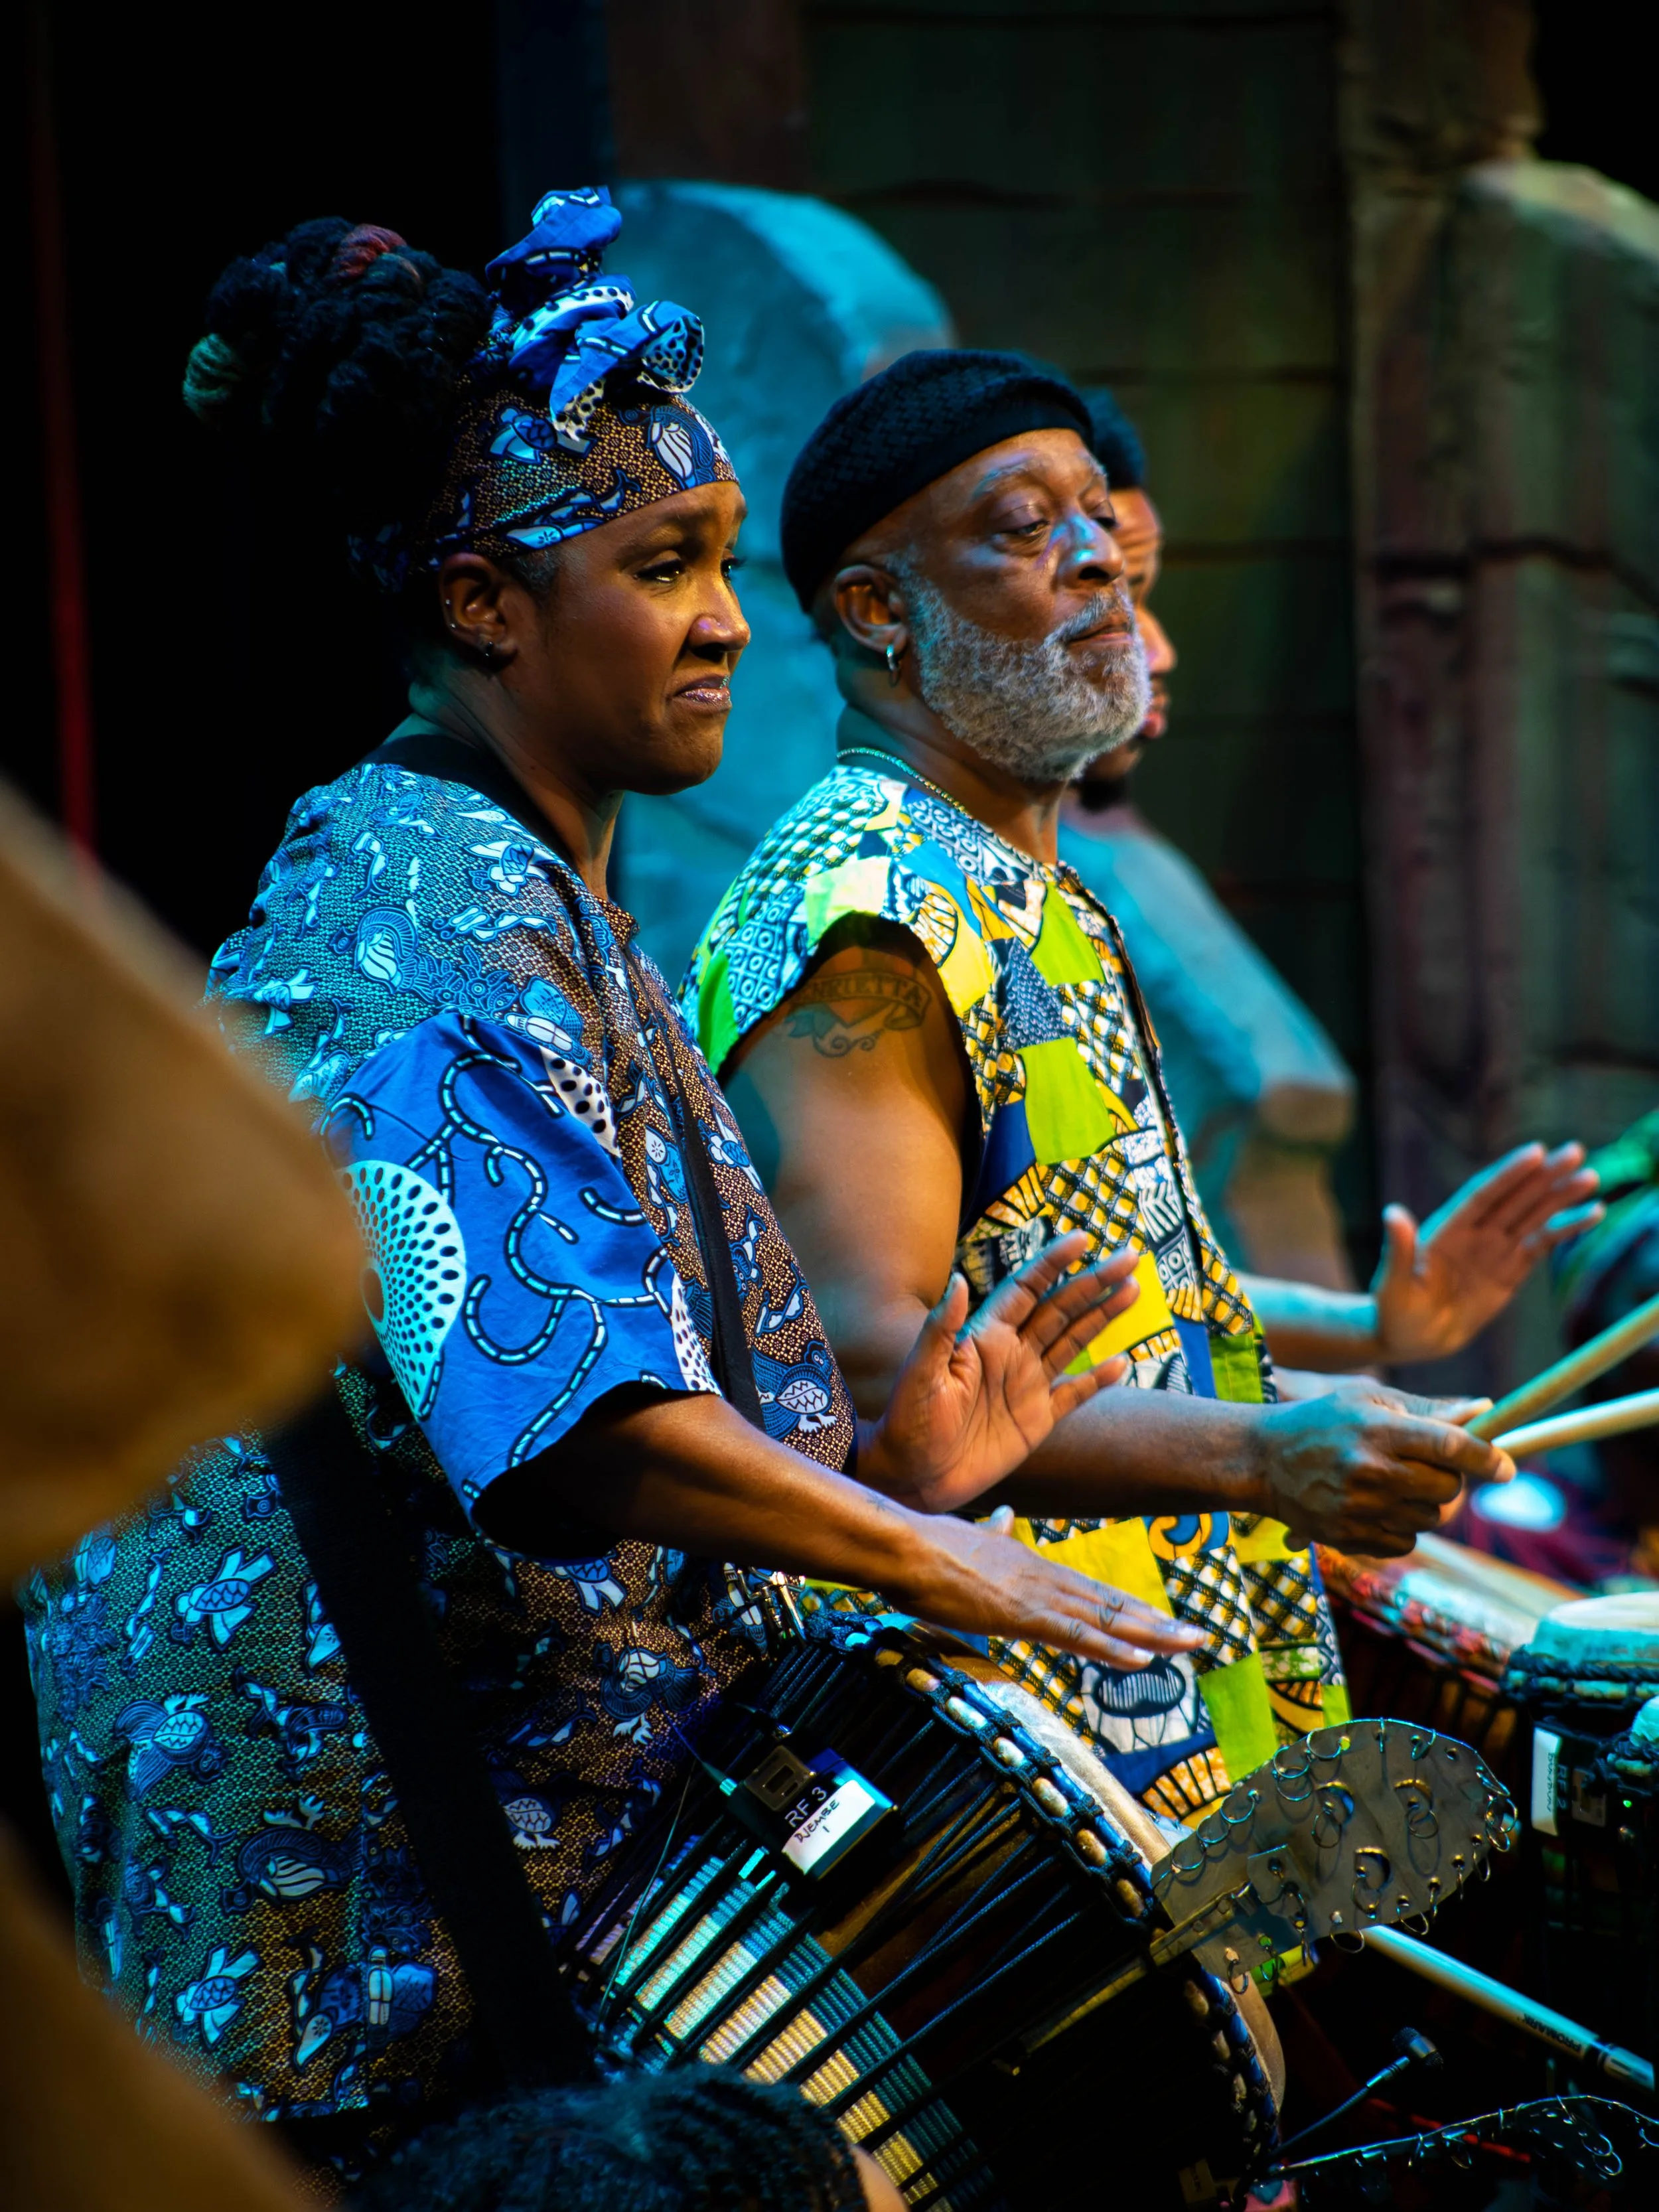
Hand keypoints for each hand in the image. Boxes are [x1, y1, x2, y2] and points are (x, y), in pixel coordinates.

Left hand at [860, 1234, 1138, 1511]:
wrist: (911, 1476)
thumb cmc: (907, 1420)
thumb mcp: (920, 1372)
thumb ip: (941, 1328)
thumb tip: (959, 1279)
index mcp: (985, 1336)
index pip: (1027, 1288)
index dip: (1054, 1263)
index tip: (1082, 1239)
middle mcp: (1011, 1353)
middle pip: (1061, 1308)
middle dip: (1095, 1282)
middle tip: (1131, 1257)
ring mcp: (1026, 1385)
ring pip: (1074, 1340)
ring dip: (1103, 1316)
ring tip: (1134, 1289)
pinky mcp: (1036, 1420)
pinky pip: (1075, 1394)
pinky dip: (1098, 1379)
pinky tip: (1122, 1362)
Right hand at [902, 1503, 1204, 1671]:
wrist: (904, 1546)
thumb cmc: (928, 1546)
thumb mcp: (973, 1538)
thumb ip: (997, 1534)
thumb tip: (1007, 1519)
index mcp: (1033, 1566)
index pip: (1093, 1592)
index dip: (1131, 1608)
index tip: (1163, 1621)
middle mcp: (1044, 1578)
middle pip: (1111, 1604)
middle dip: (1158, 1622)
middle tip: (1200, 1636)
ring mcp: (1035, 1595)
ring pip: (1105, 1617)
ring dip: (1151, 1634)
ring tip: (1189, 1645)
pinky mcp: (1020, 1614)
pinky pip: (1075, 1635)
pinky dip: (1111, 1648)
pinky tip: (1140, 1659)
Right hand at [1253, 1381, 1515, 1555]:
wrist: (1261, 1459)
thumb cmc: (1321, 1421)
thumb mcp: (1368, 1398)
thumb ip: (1427, 1409)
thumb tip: (1485, 1409)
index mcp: (1378, 1430)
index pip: (1450, 1446)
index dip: (1486, 1458)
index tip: (1507, 1467)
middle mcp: (1370, 1471)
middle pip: (1447, 1489)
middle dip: (1450, 1479)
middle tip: (1428, 1467)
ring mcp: (1359, 1508)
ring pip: (1429, 1518)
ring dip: (1423, 1503)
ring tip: (1392, 1483)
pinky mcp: (1349, 1536)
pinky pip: (1405, 1542)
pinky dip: (1402, 1527)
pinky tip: (1378, 1506)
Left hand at [1372, 1142, 1602, 1363]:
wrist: (1410, 1337)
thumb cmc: (1394, 1310)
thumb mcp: (1393, 1284)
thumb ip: (1399, 1250)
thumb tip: (1392, 1214)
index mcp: (1447, 1229)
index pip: (1483, 1195)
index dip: (1508, 1174)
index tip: (1535, 1152)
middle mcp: (1475, 1232)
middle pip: (1515, 1198)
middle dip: (1544, 1176)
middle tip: (1575, 1151)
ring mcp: (1495, 1249)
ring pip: (1533, 1215)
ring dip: (1561, 1196)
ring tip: (1590, 1177)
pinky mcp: (1511, 1269)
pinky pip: (1542, 1243)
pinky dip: (1566, 1229)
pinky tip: (1592, 1213)